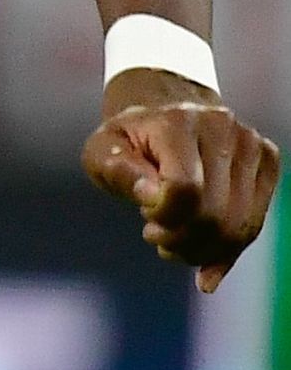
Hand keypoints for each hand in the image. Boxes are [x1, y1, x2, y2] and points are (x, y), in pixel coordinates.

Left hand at [82, 71, 277, 289]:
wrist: (163, 118)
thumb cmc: (129, 141)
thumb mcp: (101, 152)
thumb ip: (119, 173)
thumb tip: (152, 195)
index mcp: (177, 122)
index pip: (184, 189)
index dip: (165, 217)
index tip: (147, 216)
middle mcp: (222, 127)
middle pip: (213, 213)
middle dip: (181, 239)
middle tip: (158, 235)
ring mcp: (251, 144)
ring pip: (238, 225)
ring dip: (202, 248)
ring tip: (175, 241)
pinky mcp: (268, 161)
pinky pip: (254, 223)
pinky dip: (226, 249)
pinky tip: (201, 250)